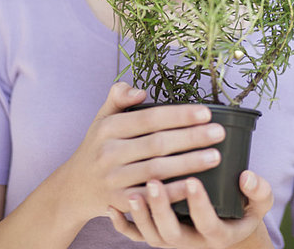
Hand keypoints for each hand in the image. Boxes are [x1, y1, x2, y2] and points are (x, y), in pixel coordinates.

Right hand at [62, 82, 224, 222]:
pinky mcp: (119, 202)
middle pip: (157, 144)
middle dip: (191, 138)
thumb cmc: (97, 146)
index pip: (150, 118)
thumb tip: (140, 91)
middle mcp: (109, 153)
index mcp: (109, 128)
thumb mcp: (102, 117)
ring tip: (216, 156)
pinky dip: (173, 193)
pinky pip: (151, 198)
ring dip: (189, 163)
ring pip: (157, 170)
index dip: (179, 115)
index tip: (205, 112)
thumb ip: (118, 97)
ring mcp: (114, 179)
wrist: (74, 188)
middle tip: (219, 132)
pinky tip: (195, 186)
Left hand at [106, 170, 273, 248]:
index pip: (208, 223)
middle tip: (154, 182)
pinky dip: (122, 225)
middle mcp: (192, 242)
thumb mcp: (258, 203)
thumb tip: (248, 176)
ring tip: (132, 193)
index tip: (193, 180)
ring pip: (151, 236)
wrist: (228, 230)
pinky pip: (136, 236)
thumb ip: (259, 191)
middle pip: (172, 233)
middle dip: (161, 209)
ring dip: (140, 216)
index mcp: (218, 233)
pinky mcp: (158, 235)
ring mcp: (172, 240)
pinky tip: (111, 207)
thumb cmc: (242, 210)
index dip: (199, 205)